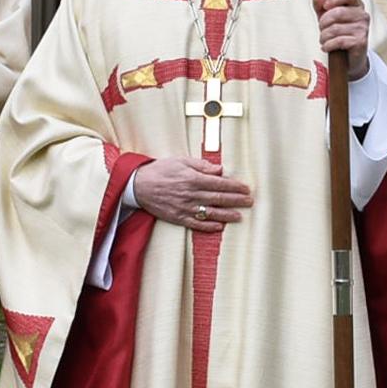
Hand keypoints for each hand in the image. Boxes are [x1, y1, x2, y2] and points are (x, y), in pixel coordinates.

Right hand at [132, 156, 252, 232]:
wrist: (138, 185)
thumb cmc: (160, 170)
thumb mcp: (181, 161)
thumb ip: (201, 165)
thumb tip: (220, 169)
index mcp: (193, 179)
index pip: (220, 183)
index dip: (235, 186)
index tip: (246, 188)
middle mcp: (191, 194)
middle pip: (218, 198)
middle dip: (236, 200)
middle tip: (249, 202)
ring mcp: (185, 208)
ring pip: (210, 213)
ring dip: (227, 215)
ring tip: (239, 216)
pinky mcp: (177, 217)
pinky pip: (196, 224)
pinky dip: (209, 226)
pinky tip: (220, 226)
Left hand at [312, 0, 370, 79]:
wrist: (350, 59)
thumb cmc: (340, 35)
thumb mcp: (328, 18)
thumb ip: (321, 6)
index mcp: (356, 5)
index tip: (325, 6)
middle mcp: (362, 15)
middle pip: (337, 12)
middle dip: (323, 22)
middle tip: (322, 29)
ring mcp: (362, 28)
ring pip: (335, 28)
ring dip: (324, 36)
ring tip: (324, 40)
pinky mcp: (360, 41)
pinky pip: (338, 40)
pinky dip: (328, 45)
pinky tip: (327, 47)